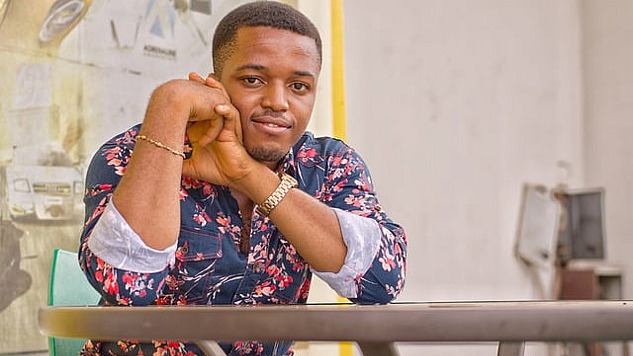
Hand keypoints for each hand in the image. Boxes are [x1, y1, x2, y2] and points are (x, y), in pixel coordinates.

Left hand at [182, 72, 254, 186]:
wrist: (234, 177)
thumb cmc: (217, 170)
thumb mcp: (191, 166)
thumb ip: (178, 163)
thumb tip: (160, 167)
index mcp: (204, 128)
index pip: (196, 109)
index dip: (189, 98)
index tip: (176, 88)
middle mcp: (215, 124)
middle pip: (210, 100)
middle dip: (202, 87)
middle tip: (191, 76)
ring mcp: (225, 126)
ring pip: (223, 103)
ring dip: (217, 92)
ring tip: (209, 81)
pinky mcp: (233, 132)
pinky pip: (232, 117)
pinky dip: (226, 111)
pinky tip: (218, 106)